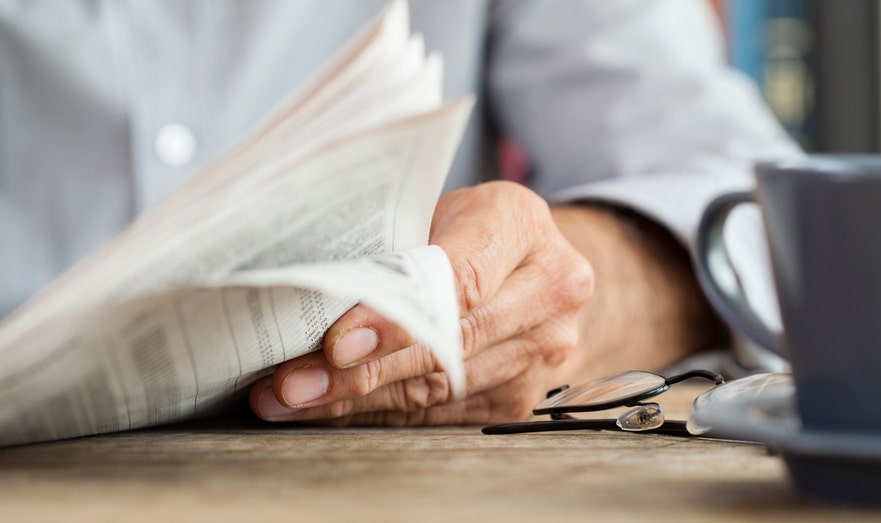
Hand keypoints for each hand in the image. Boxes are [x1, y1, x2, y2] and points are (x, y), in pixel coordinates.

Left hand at [249, 181, 594, 424]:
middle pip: (450, 344)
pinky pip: (443, 415)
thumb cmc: (467, 230)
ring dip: (361, 398)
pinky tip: (334, 408)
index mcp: (521, 223)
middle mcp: (550, 289)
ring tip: (295, 399)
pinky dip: (382, 414)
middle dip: (362, 370)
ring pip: (441, 388)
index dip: (395, 318)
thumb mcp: (435, 211)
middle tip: (292, 384)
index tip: (337, 343)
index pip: (458, 281)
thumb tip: (309, 303)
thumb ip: (393, 251)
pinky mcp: (524, 397)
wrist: (536, 266)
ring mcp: (544, 350)